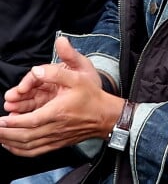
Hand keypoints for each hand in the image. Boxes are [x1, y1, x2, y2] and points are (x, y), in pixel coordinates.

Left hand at [0, 37, 123, 155]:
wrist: (104, 115)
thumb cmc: (92, 96)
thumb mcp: (79, 76)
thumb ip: (57, 71)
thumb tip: (37, 70)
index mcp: (59, 111)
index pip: (32, 121)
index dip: (14, 122)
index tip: (1, 119)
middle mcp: (55, 127)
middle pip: (25, 136)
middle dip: (6, 134)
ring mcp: (55, 138)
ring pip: (27, 146)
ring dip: (9, 142)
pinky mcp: (56, 143)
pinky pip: (34, 151)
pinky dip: (19, 151)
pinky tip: (11, 146)